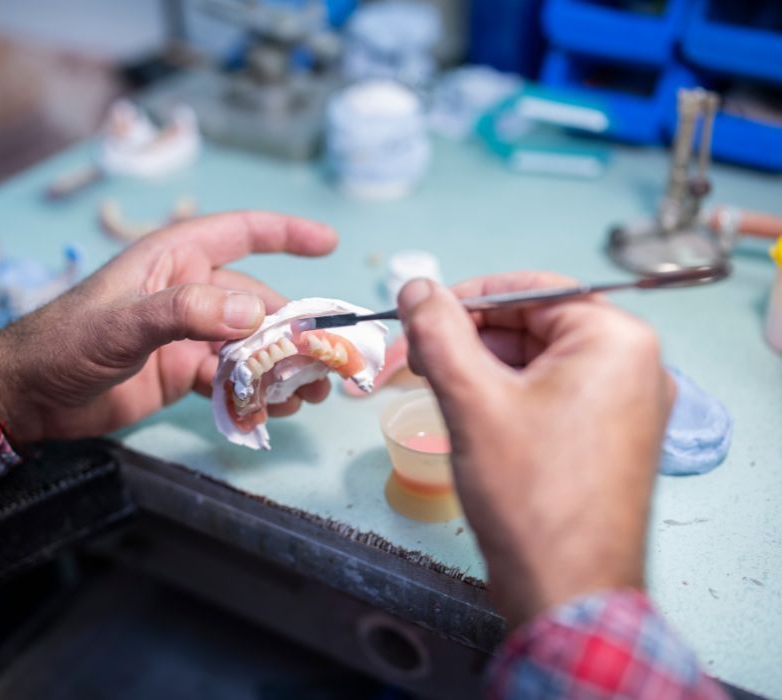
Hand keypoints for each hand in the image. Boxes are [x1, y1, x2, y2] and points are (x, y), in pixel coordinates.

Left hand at [0, 211, 337, 443]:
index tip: (328, 243)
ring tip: (310, 392)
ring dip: (280, 366)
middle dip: (294, 328)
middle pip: (257, 301)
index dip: (286, 233)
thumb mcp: (124, 322)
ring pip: (249, 345)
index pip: (240, 233)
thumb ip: (187, 312)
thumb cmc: (64, 342)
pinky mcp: (182, 371)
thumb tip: (256, 313)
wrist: (28, 397)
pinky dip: (254, 392)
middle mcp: (188, 292)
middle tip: (326, 357)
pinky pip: (231, 378)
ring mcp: (187, 334)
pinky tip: (274, 409)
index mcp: (173, 260)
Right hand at [398, 273, 672, 627]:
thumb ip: (440, 332)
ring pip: (538, 362)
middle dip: (469, 339)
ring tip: (435, 389)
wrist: (567, 591)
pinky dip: (507, 396)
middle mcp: (633, 365)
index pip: (530, 290)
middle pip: (534, 324)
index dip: (467, 298)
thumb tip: (418, 287)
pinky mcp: (610, 437)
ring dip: (482, 368)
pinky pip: (552, 394)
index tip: (420, 315)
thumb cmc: (529, 494)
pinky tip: (469, 414)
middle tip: (416, 360)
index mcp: (615, 340)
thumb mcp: (473, 399)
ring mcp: (626, 405)